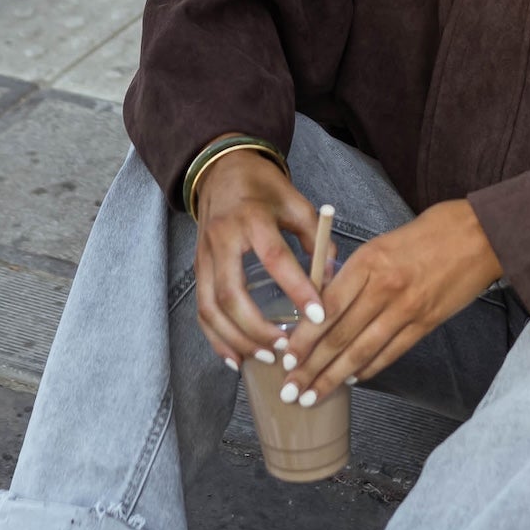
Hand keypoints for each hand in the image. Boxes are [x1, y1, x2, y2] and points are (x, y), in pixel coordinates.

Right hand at [193, 150, 335, 369]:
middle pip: (232, 294)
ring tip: (266, 357)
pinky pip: (202, 310)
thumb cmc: (263, 188)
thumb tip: (331, 280)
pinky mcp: (198, 270)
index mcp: (252, 218)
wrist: (221, 171)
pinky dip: (216, 339)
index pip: (274, 258)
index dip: (297, 289)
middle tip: (286, 348)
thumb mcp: (297, 203)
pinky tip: (237, 358)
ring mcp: (204, 257)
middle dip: (258, 328)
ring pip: (211, 308)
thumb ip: (316, 239)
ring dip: (237, 339)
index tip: (318, 316)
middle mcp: (222, 240)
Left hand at [287, 200, 499, 399]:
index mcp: (369, 261)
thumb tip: (324, 303)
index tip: (285, 357)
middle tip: (289, 390)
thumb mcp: (382, 242)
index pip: (326, 307)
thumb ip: (354, 272)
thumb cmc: (430, 232)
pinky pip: (390, 353)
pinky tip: (351, 380)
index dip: (303, 338)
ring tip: (311, 396)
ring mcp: (407, 309)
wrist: (481, 234)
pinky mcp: (426, 323)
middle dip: (310, 368)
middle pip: (339, 336)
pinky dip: (368, 369)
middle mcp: (385, 288)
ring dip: (333, 378)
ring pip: (361, 351)